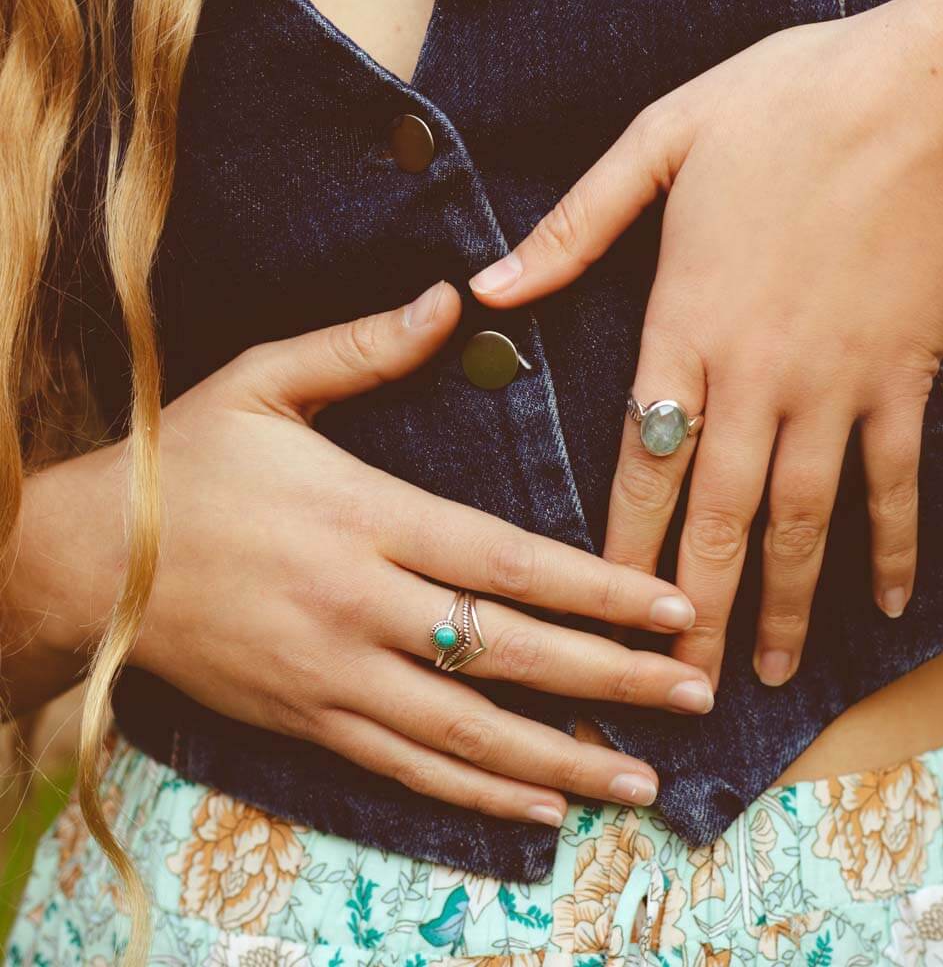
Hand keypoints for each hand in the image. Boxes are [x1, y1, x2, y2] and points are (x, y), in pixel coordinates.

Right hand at [32, 282, 714, 824]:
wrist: (83, 562)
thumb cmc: (181, 465)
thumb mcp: (262, 382)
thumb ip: (362, 344)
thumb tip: (450, 300)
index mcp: (365, 517)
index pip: (508, 562)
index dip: (599, 590)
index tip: (668, 606)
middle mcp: (361, 606)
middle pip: (510, 653)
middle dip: (613, 677)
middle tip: (694, 690)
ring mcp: (333, 676)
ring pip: (469, 732)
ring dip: (565, 758)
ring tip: (642, 777)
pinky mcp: (306, 721)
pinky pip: (406, 768)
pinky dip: (477, 793)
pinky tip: (538, 808)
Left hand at [469, 0, 942, 688]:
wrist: (928, 90)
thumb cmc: (786, 103)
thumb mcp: (660, 139)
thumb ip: (572, 225)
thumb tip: (487, 286)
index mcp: (683, 324)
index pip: (641, 463)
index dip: (620, 550)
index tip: (604, 619)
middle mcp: (754, 375)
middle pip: (717, 517)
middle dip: (697, 611)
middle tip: (678, 688)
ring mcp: (833, 384)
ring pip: (802, 519)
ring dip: (787, 603)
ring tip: (774, 675)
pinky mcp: (900, 377)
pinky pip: (894, 479)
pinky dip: (891, 542)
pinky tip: (890, 600)